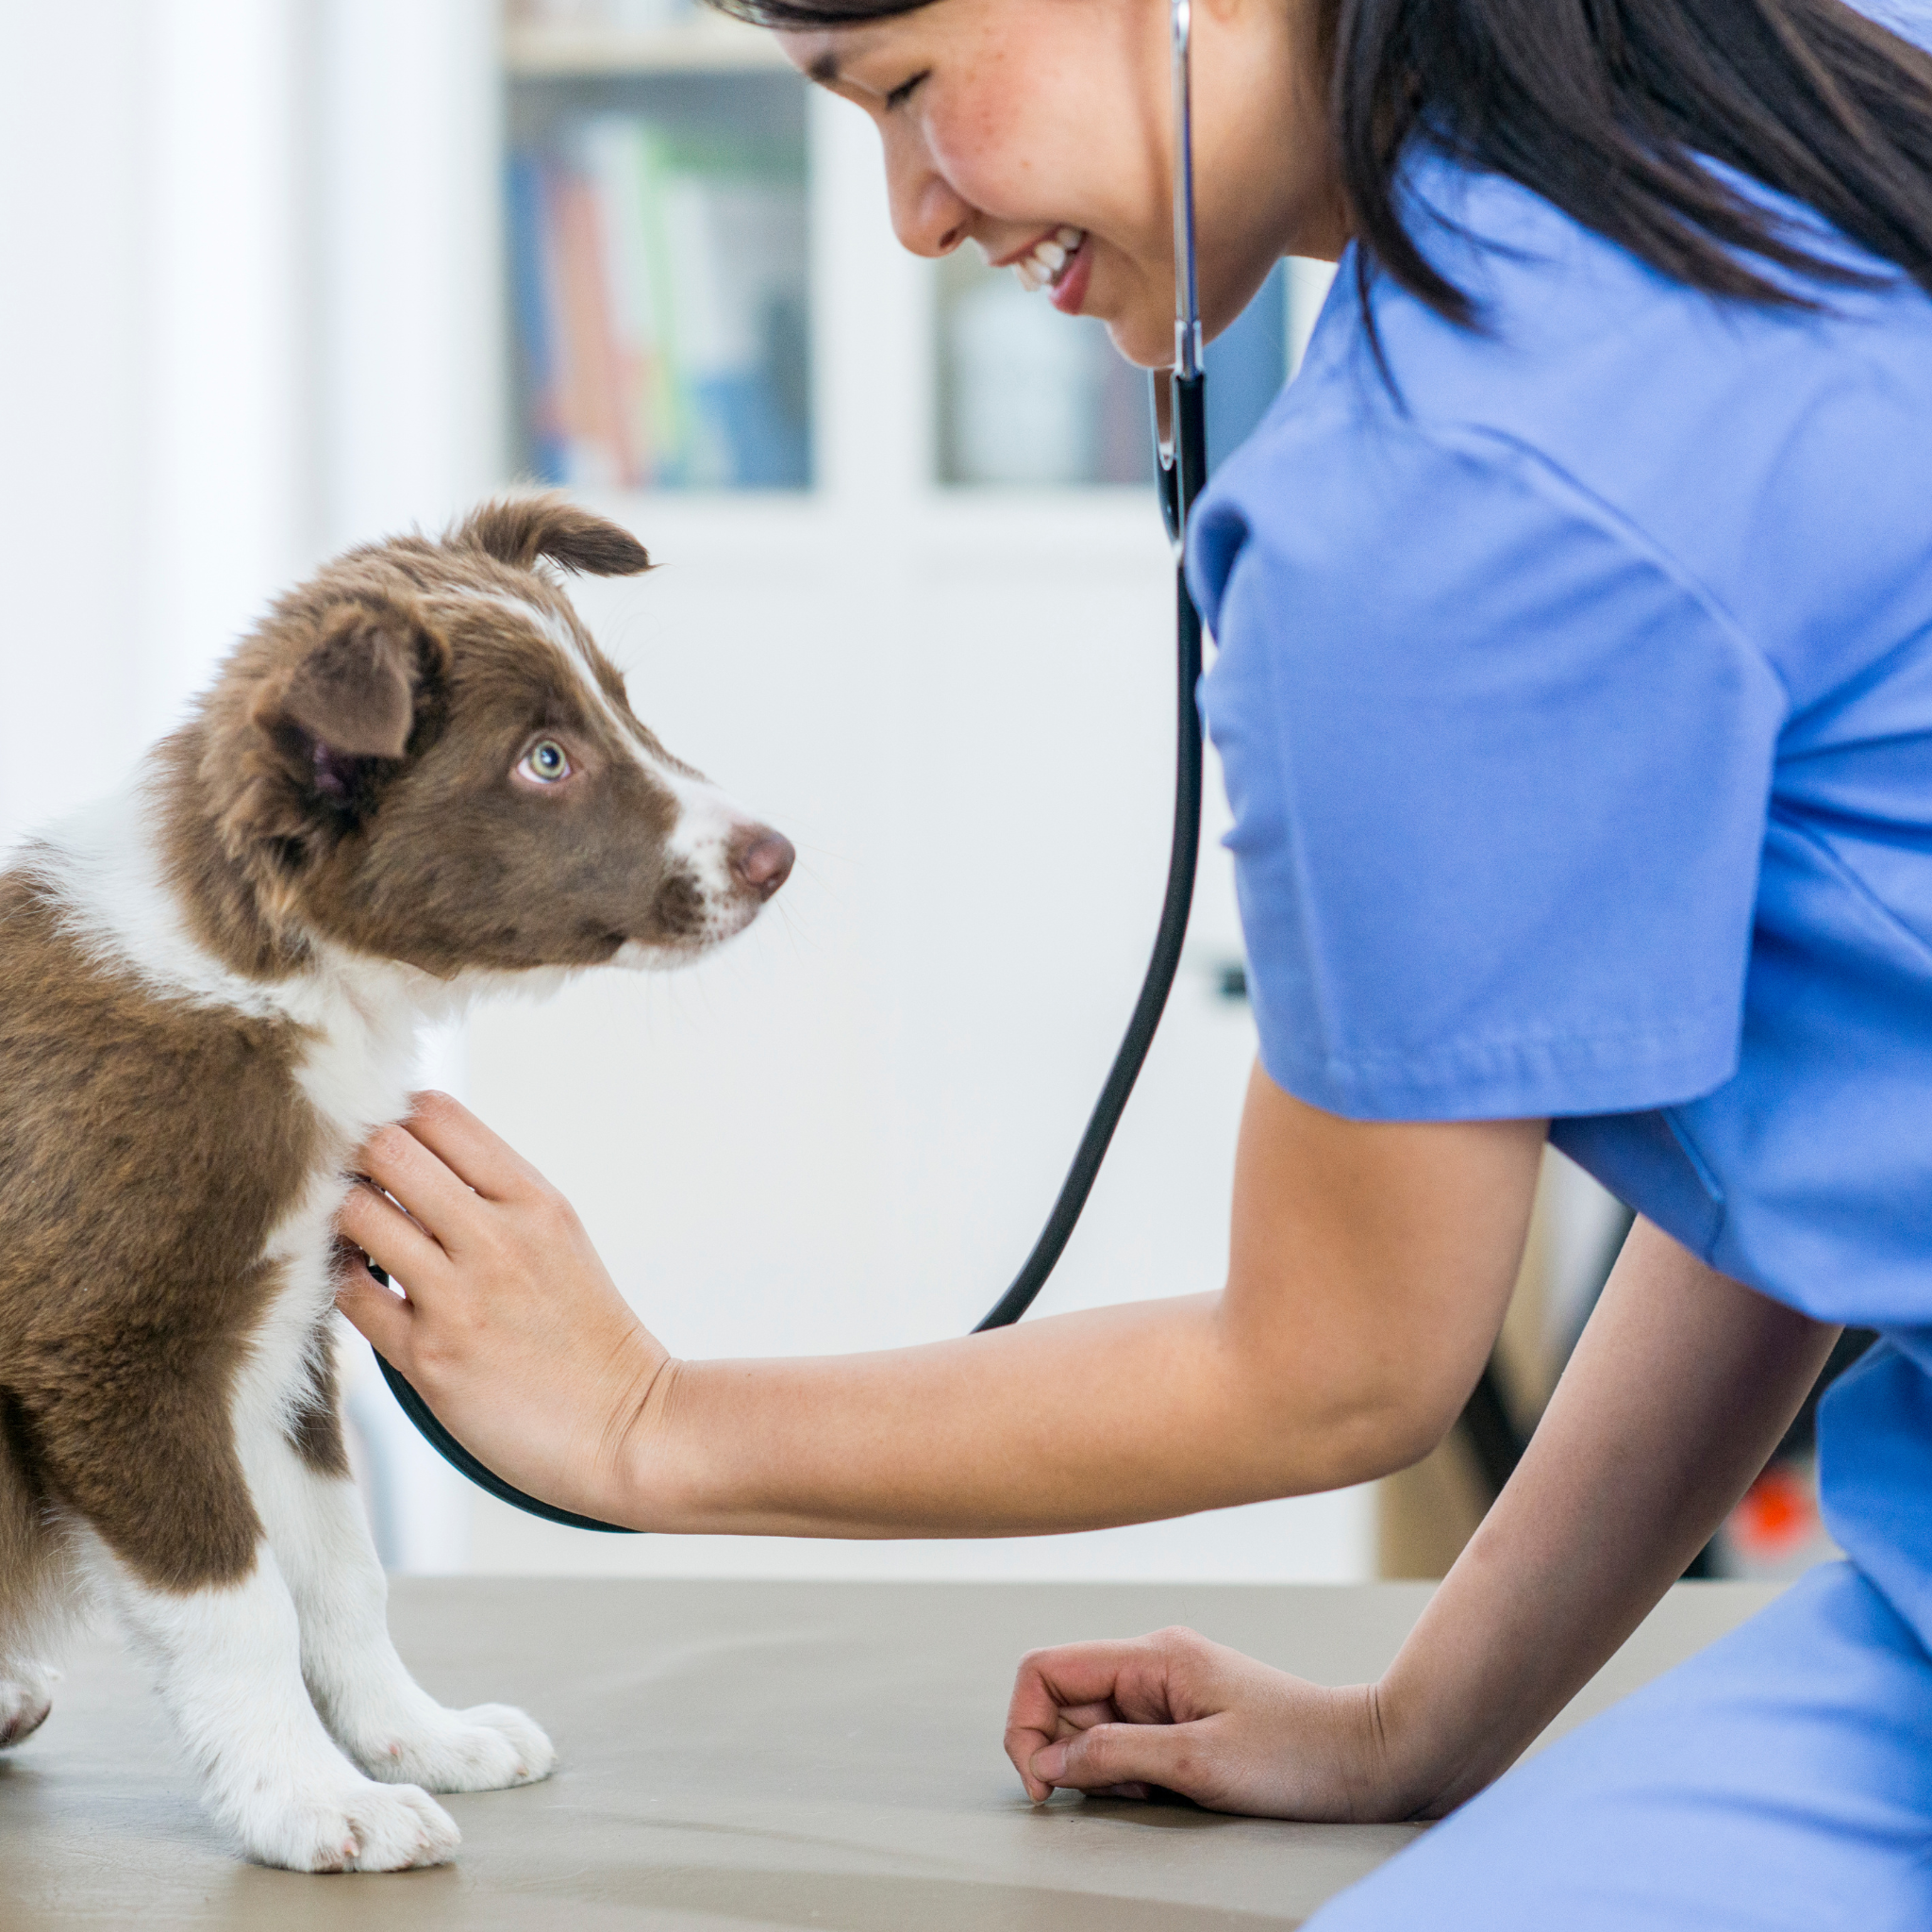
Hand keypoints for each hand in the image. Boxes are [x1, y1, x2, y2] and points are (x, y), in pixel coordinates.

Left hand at [333, 1091, 672, 1528]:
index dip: (396, 1118)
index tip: (390, 1145)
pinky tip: (361, 1284)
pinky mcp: (428, 1357)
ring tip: (357, 1237)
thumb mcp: (557, 1235)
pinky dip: (342, 1281)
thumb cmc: (586, 1331)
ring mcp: (459, 1297)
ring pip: (356, 1213)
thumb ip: (493, 1194)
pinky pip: (348, 1294)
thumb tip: (409, 1156)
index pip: (436, 1113)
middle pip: (386, 1149)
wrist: (625, 1425)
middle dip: (358, 1159)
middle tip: (357, 1185)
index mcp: (534, 1199)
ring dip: (342, 1219)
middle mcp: (496, 1238)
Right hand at [1005, 1626, 1417, 1820]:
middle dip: (1071, 1756)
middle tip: (1125, 1792)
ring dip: (1104, 1769)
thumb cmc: (1296, 1755)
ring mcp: (1167, 1689)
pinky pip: (1126, 1743)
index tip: (1045, 1786)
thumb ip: (1113, 1754)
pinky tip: (1170, 1790)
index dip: (1025, 1726)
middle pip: (1063, 1702)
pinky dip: (1132, 1774)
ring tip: (1159, 1791)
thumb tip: (1045, 1762)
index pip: (1045, 1670)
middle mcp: (1152, 1664)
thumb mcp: (1198, 1763)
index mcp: (1151, 1656)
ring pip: (1092, 1727)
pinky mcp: (1183, 1716)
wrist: (1369, 1757)